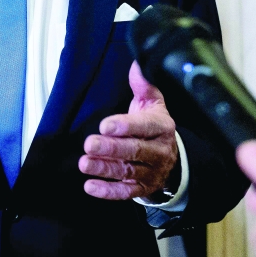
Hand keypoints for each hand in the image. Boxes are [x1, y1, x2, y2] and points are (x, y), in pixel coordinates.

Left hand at [80, 61, 178, 199]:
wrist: (171, 159)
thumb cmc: (152, 126)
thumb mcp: (152, 104)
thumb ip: (143, 85)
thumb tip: (137, 64)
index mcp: (162, 127)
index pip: (146, 126)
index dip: (126, 125)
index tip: (105, 124)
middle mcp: (159, 151)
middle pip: (136, 150)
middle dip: (111, 148)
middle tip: (89, 144)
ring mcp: (152, 172)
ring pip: (128, 171)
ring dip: (105, 168)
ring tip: (84, 163)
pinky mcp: (142, 189)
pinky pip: (126, 192)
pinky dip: (108, 191)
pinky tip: (90, 187)